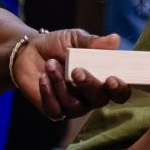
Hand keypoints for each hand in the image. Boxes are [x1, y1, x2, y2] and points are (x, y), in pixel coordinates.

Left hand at [14, 28, 130, 121]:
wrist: (29, 51)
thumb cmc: (58, 44)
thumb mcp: (75, 38)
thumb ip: (94, 42)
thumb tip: (115, 39)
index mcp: (102, 79)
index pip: (120, 92)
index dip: (120, 89)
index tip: (112, 79)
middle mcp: (91, 96)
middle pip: (100, 100)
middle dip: (89, 85)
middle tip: (77, 70)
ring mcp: (73, 106)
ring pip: (75, 106)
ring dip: (62, 84)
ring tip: (51, 64)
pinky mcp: (53, 111)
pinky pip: (56, 110)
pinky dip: (49, 92)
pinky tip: (43, 77)